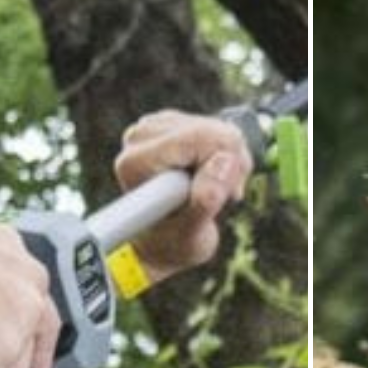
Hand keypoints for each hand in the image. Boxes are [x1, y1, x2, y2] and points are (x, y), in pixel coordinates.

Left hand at [114, 111, 252, 283]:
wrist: (162, 242)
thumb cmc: (172, 244)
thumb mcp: (192, 237)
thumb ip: (205, 202)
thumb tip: (224, 163)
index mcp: (137, 162)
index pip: (200, 140)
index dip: (223, 170)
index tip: (217, 201)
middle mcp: (141, 137)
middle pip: (214, 131)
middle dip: (230, 165)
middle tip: (224, 198)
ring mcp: (156, 127)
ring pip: (222, 129)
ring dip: (230, 164)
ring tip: (215, 193)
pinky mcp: (172, 123)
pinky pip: (221, 129)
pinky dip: (227, 156)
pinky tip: (212, 178)